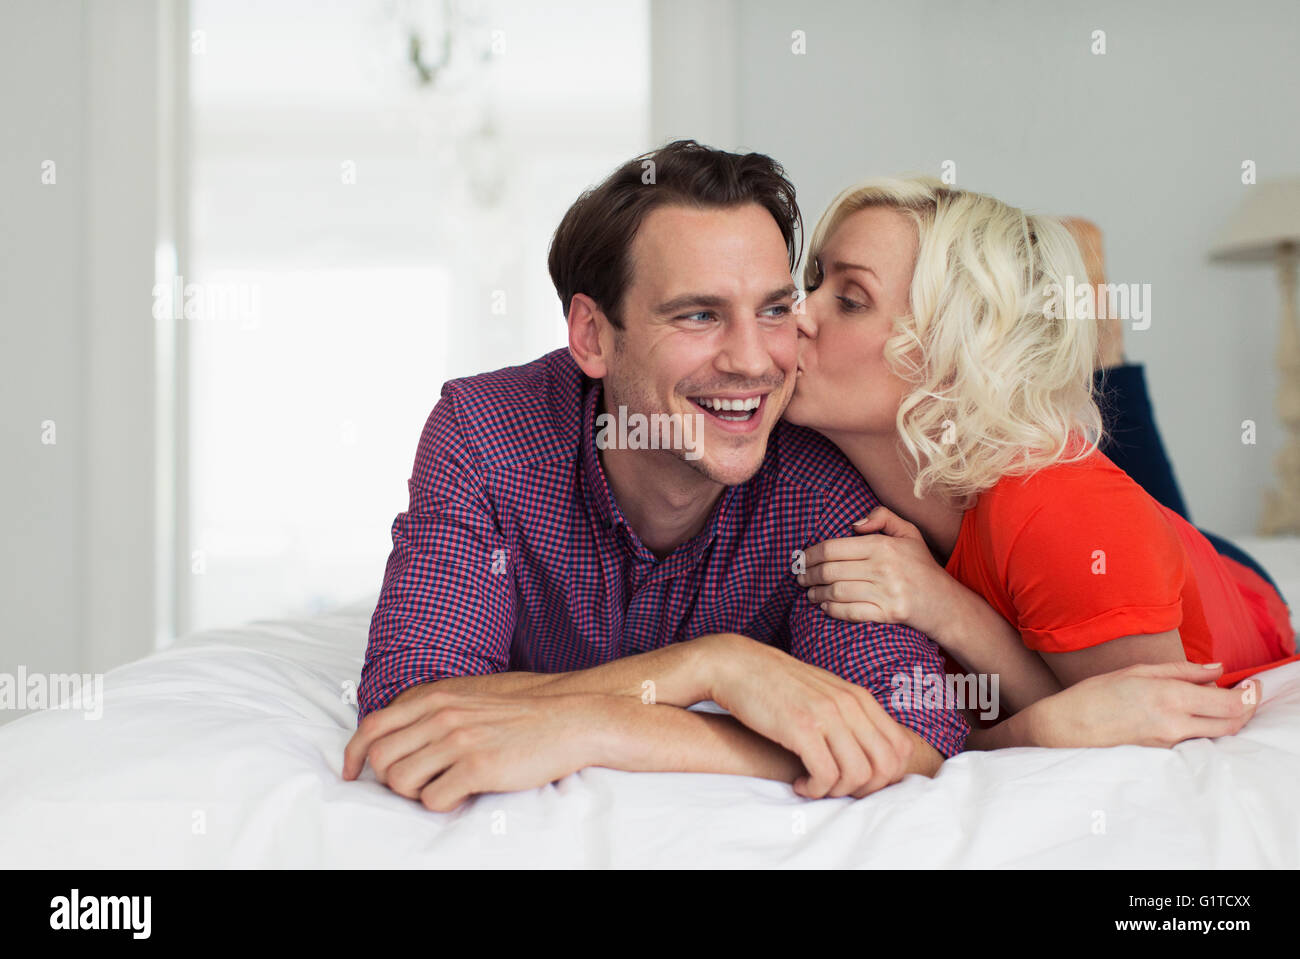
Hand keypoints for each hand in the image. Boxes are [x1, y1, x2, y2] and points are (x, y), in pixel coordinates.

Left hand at [342, 688, 611, 811]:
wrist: (570, 718)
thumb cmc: (523, 712)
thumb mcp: (472, 696)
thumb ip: (436, 709)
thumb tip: (403, 732)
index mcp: (437, 697)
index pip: (373, 726)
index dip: (353, 754)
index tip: (352, 774)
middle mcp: (441, 715)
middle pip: (381, 758)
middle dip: (389, 781)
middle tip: (414, 786)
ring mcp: (458, 740)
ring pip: (401, 782)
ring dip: (414, 794)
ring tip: (441, 789)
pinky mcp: (478, 767)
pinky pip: (433, 800)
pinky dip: (441, 804)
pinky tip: (463, 795)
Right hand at [702, 633, 916, 798]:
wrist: (737, 665)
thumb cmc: (778, 685)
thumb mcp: (824, 693)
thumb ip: (850, 716)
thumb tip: (871, 752)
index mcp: (859, 697)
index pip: (900, 749)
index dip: (885, 777)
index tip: (857, 781)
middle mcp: (849, 704)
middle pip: (886, 767)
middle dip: (865, 789)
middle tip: (837, 789)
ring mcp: (827, 715)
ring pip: (858, 775)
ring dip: (837, 791)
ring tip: (815, 786)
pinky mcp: (801, 728)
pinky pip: (826, 775)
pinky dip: (815, 790)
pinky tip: (800, 784)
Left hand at [798, 505, 958, 639]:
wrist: (944, 603)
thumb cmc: (921, 566)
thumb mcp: (908, 532)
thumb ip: (882, 517)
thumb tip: (854, 524)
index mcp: (883, 546)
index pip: (833, 548)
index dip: (810, 555)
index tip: (801, 560)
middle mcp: (883, 568)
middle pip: (830, 571)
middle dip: (808, 576)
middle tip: (800, 578)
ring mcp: (885, 592)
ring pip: (836, 592)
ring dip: (816, 594)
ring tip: (810, 593)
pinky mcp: (888, 614)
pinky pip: (850, 612)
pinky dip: (832, 610)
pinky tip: (825, 608)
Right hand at [1026, 661, 1262, 747]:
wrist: (1066, 729)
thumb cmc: (1095, 695)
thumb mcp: (1137, 671)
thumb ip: (1182, 670)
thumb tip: (1216, 670)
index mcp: (1168, 697)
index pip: (1228, 703)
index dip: (1248, 695)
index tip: (1252, 685)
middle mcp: (1174, 724)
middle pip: (1231, 724)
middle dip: (1245, 709)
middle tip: (1244, 694)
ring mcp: (1169, 744)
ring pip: (1215, 734)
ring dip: (1224, 719)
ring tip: (1213, 701)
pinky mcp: (1163, 756)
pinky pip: (1194, 741)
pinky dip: (1202, 728)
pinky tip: (1188, 716)